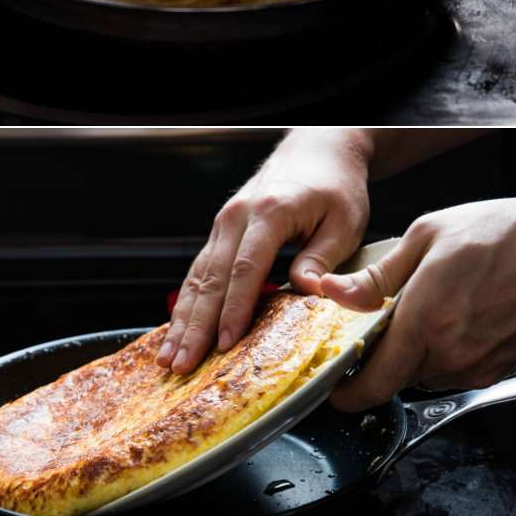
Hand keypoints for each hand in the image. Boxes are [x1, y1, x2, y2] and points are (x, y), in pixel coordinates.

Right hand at [161, 130, 371, 374]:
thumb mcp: (345, 221)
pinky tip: (177, 331)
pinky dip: (187, 303)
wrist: (319, 150)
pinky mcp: (221, 231)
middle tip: (182, 365)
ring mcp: (224, 222)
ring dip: (182, 320)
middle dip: (195, 326)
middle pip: (211, 277)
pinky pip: (199, 271)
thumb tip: (308, 295)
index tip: (225, 344)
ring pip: (197, 277)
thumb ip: (323, 259)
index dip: (234, 309)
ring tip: (169, 358)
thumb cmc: (336, 186)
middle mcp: (237, 216)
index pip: (245, 268)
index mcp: (270, 211)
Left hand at [321, 192, 515, 410]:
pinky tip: (462, 315)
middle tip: (390, 321)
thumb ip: (376, 275)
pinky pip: (455, 372)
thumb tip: (333, 293)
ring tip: (436, 308)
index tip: (336, 388)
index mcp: (424, 320)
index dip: (346, 394)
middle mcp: (449, 354)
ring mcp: (476, 367)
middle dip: (384, 357)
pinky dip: (447, 352)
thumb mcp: (428, 235)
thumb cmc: (509, 234)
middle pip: (396, 379)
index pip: (371, 385)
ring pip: (425, 376)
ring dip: (418, 353)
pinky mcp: (498, 371)